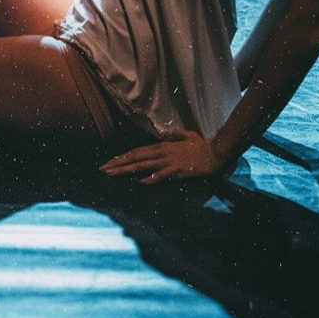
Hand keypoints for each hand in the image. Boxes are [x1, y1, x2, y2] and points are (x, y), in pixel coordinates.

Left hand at [99, 130, 223, 183]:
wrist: (216, 154)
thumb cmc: (202, 146)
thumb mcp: (186, 135)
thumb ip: (173, 135)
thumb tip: (162, 136)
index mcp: (162, 146)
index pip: (137, 151)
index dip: (122, 156)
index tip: (109, 162)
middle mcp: (162, 152)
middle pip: (135, 157)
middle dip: (117, 163)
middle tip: (102, 169)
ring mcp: (168, 162)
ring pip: (142, 165)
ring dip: (125, 170)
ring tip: (111, 174)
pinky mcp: (177, 170)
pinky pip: (160, 175)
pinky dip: (149, 178)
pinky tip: (138, 181)